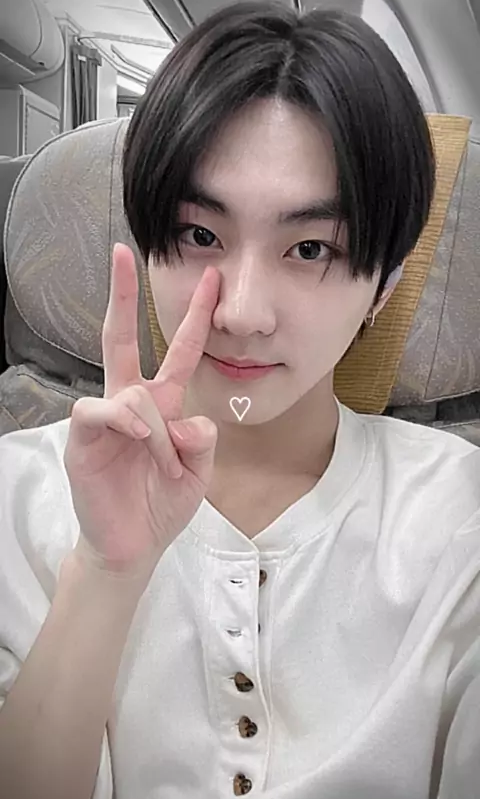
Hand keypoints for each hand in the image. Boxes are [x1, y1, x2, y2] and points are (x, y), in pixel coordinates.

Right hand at [63, 243, 219, 584]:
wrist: (133, 546)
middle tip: (121, 252)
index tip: (210, 279)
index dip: (196, 317)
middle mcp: (132, 402)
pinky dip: (131, 426)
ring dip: (157, 429)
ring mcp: (105, 417)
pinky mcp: (83, 436)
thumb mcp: (199, 472)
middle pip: (123, 338)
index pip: (180, 352)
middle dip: (122, 295)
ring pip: (131, 388)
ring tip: (163, 464)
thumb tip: (183, 418)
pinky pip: (104, 410)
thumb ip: (202, 440)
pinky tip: (139, 443)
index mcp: (163, 405)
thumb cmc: (162, 504)